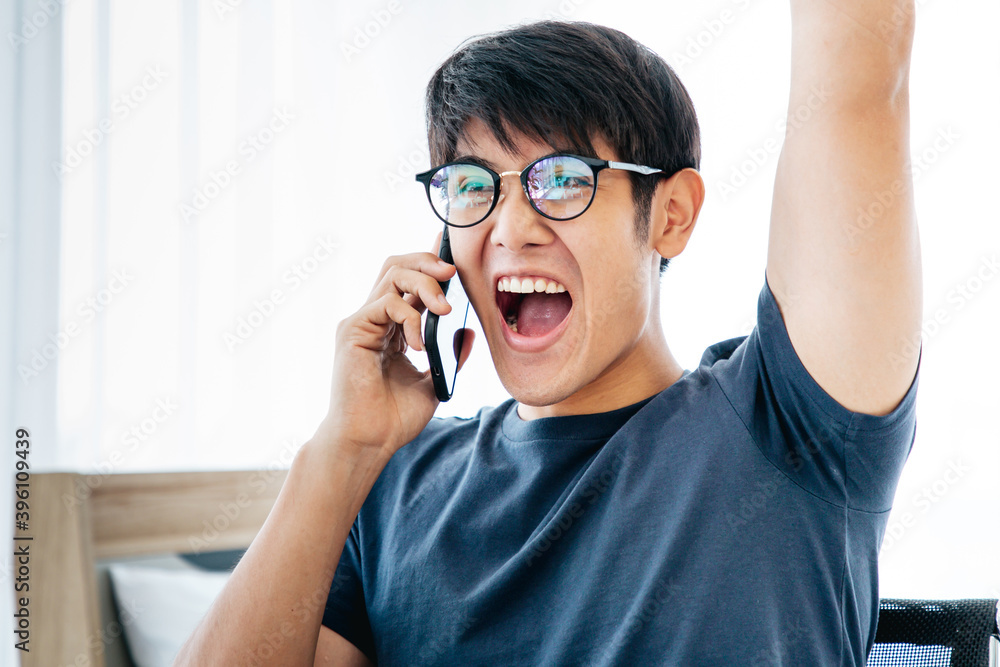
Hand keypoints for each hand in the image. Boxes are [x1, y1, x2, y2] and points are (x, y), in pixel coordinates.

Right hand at [313, 232, 474, 457]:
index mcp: (392, 327)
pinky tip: (419, 342)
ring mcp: (362, 322)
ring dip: (425, 284)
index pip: (409, 281)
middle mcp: (374, 319)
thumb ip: (449, 355)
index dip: (429, 261)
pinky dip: (410, 315)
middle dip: (427, 261)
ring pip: (392, 275)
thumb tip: (469, 332)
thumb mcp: (434, 381)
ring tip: (444, 309)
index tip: (454, 252)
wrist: (370, 441)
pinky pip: (385, 303)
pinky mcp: (352, 331)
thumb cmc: (394, 418)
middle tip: (453, 272)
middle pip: (397, 266)